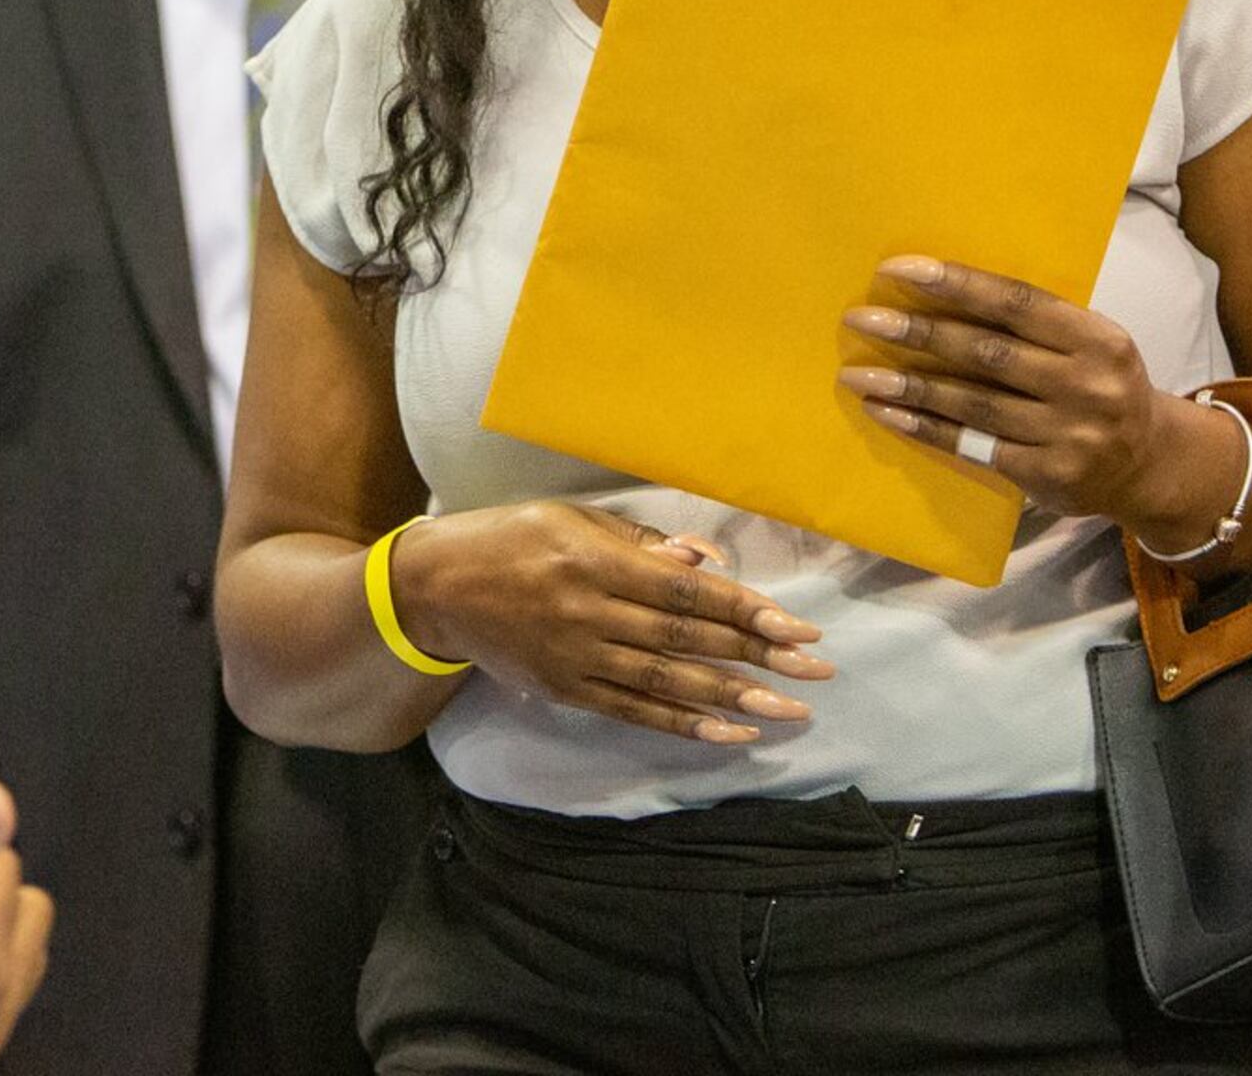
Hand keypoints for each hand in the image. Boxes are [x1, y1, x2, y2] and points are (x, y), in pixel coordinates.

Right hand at [387, 501, 831, 746]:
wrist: (435, 589)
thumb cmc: (513, 539)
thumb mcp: (573, 519)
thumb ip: (641, 543)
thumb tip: (706, 560)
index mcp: (594, 560)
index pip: (685, 592)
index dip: (743, 609)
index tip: (796, 624)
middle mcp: (589, 612)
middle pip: (686, 640)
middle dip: (756, 655)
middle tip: (816, 669)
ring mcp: (576, 656)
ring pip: (666, 683)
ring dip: (733, 698)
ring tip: (788, 710)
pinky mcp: (566, 689)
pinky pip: (632, 711)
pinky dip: (682, 724)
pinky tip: (728, 732)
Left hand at [839, 255, 1226, 539]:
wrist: (1148, 465)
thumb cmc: (1099, 387)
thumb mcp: (1089, 346)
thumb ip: (1035, 325)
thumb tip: (941, 288)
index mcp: (1098, 339)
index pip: (1017, 302)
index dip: (956, 283)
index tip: (898, 269)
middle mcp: (1087, 385)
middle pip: (986, 350)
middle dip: (918, 332)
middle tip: (861, 319)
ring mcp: (1069, 434)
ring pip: (973, 401)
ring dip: (908, 385)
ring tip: (857, 373)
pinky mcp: (1047, 474)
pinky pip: (973, 445)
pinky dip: (924, 426)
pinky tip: (886, 411)